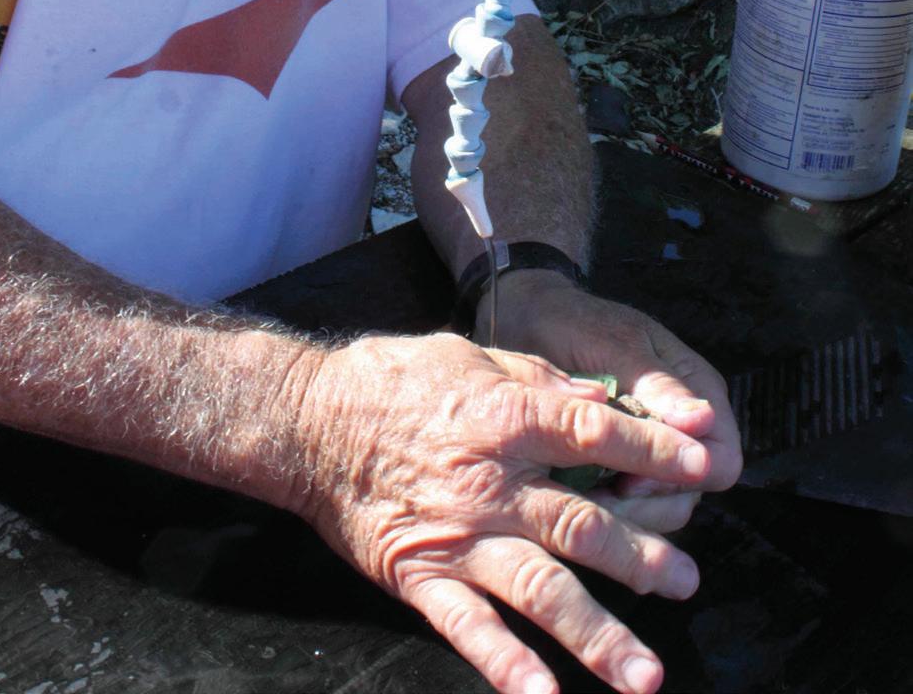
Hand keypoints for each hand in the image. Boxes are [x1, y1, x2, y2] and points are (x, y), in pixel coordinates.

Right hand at [297, 330, 710, 693]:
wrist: (309, 421)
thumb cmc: (394, 379)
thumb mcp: (473, 354)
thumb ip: (538, 380)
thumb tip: (599, 399)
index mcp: (506, 416)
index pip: (596, 433)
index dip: (655, 450)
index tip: (706, 467)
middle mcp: (491, 482)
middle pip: (582, 525)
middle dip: (642, 557)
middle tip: (687, 580)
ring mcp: (458, 536)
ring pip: (540, 590)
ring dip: (597, 634)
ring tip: (646, 673)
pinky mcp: (421, 576)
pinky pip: (469, 628)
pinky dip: (506, 666)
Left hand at [475, 272, 742, 510]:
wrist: (528, 320)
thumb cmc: (575, 323)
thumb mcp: (615, 345)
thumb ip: (658, 384)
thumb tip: (703, 421)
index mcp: (695, 386)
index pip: (721, 456)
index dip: (686, 477)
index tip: (634, 480)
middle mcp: (684, 422)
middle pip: (694, 488)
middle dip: (652, 501)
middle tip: (600, 500)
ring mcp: (654, 443)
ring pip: (665, 504)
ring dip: (629, 511)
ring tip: (582, 501)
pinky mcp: (621, 460)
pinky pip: (632, 500)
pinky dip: (609, 506)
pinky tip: (574, 498)